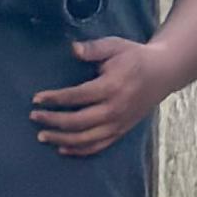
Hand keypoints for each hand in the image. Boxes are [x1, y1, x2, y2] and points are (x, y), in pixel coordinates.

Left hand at [33, 37, 166, 152]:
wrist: (163, 73)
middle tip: (34, 117)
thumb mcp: (115, 46)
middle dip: (53, 121)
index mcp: (112, 86)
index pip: (78, 96)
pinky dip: (79, 150)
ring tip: (42, 135)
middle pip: (78, 122)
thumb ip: (93, 48)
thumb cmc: (134, 57)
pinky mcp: (121, 131)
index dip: (55, 98)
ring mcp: (119, 123)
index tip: (36, 99)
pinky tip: (62, 148)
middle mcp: (115, 109)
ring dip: (61, 139)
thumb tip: (73, 49)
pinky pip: (98, 146)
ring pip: (86, 139)